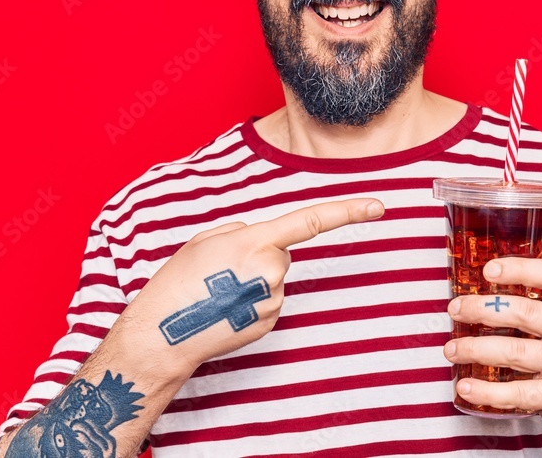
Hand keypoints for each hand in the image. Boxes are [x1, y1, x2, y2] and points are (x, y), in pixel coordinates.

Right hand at [117, 198, 384, 378]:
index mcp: (256, 241)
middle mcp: (272, 271)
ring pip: (273, 278)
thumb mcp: (206, 239)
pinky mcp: (270, 322)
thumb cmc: (178, 281)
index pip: (312, 221)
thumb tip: (264, 239)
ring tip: (218, 291)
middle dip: (258, 254)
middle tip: (222, 270)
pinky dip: (250, 301)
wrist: (163, 335)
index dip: (349, 211)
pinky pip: (268, 300)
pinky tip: (226, 308)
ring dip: (253, 280)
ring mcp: (274, 300)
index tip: (378, 206)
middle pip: (281, 252)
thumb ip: (242, 230)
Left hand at [442, 257, 541, 431]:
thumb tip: (474, 286)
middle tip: (455, 310)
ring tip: (452, 349)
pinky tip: (466, 386)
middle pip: (525, 313)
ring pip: (515, 351)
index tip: (488, 270)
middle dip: (482, 309)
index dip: (521, 269)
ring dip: (475, 349)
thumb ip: (530, 297)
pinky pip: (518, 392)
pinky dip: (486, 391)